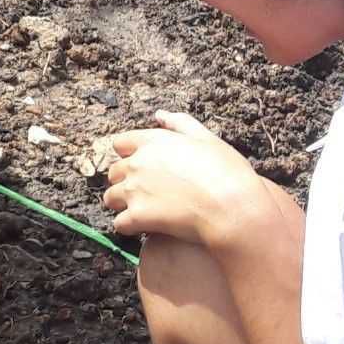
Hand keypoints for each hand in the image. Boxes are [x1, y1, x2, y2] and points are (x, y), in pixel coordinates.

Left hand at [102, 111, 269, 252]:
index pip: (120, 143)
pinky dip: (129, 227)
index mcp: (152, 142)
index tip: (142, 167)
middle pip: (113, 172)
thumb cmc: (227, 173)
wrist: (233, 208)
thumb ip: (180, 123)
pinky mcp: (137, 216)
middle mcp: (138, 163)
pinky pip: (119, 224)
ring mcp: (135, 190)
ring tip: (144, 212)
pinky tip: (146, 229)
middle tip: (145, 193)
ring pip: (111, 198)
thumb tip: (160, 114)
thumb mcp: (207, 138)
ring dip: (123, 205)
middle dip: (125, 182)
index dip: (129, 155)